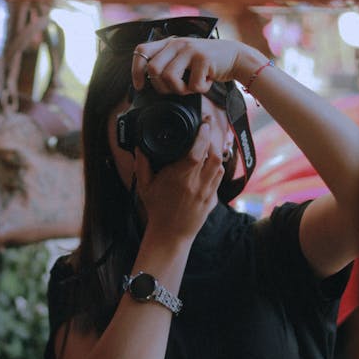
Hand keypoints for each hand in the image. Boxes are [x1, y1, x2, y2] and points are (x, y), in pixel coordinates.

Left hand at [132, 36, 264, 93]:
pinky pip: (192, 85)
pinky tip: (206, 82)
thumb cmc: (207, 64)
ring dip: (181, 90)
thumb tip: (148, 84)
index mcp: (169, 43)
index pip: (141, 52)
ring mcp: (190, 49)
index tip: (140, 86)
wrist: (235, 57)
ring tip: (192, 86)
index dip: (136, 70)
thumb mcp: (184, 59)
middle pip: (153, 69)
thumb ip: (167, 64)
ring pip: (169, 78)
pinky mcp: (203, 58)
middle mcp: (177, 43)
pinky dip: (200, 90)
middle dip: (162, 87)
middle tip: (176, 89)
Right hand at [134, 121, 224, 240]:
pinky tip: (210, 162)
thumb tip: (139, 147)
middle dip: (212, 139)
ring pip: (220, 166)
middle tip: (207, 130)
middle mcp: (197, 184)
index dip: (202, 135)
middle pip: (214, 155)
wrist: (170, 235)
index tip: (202, 124)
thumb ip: (142, 164)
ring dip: (216, 152)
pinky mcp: (212, 199)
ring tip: (209, 143)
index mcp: (180, 178)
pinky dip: (217, 167)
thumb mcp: (144, 186)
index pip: (197, 151)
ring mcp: (207, 192)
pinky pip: (219, 178)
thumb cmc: (157, 210)